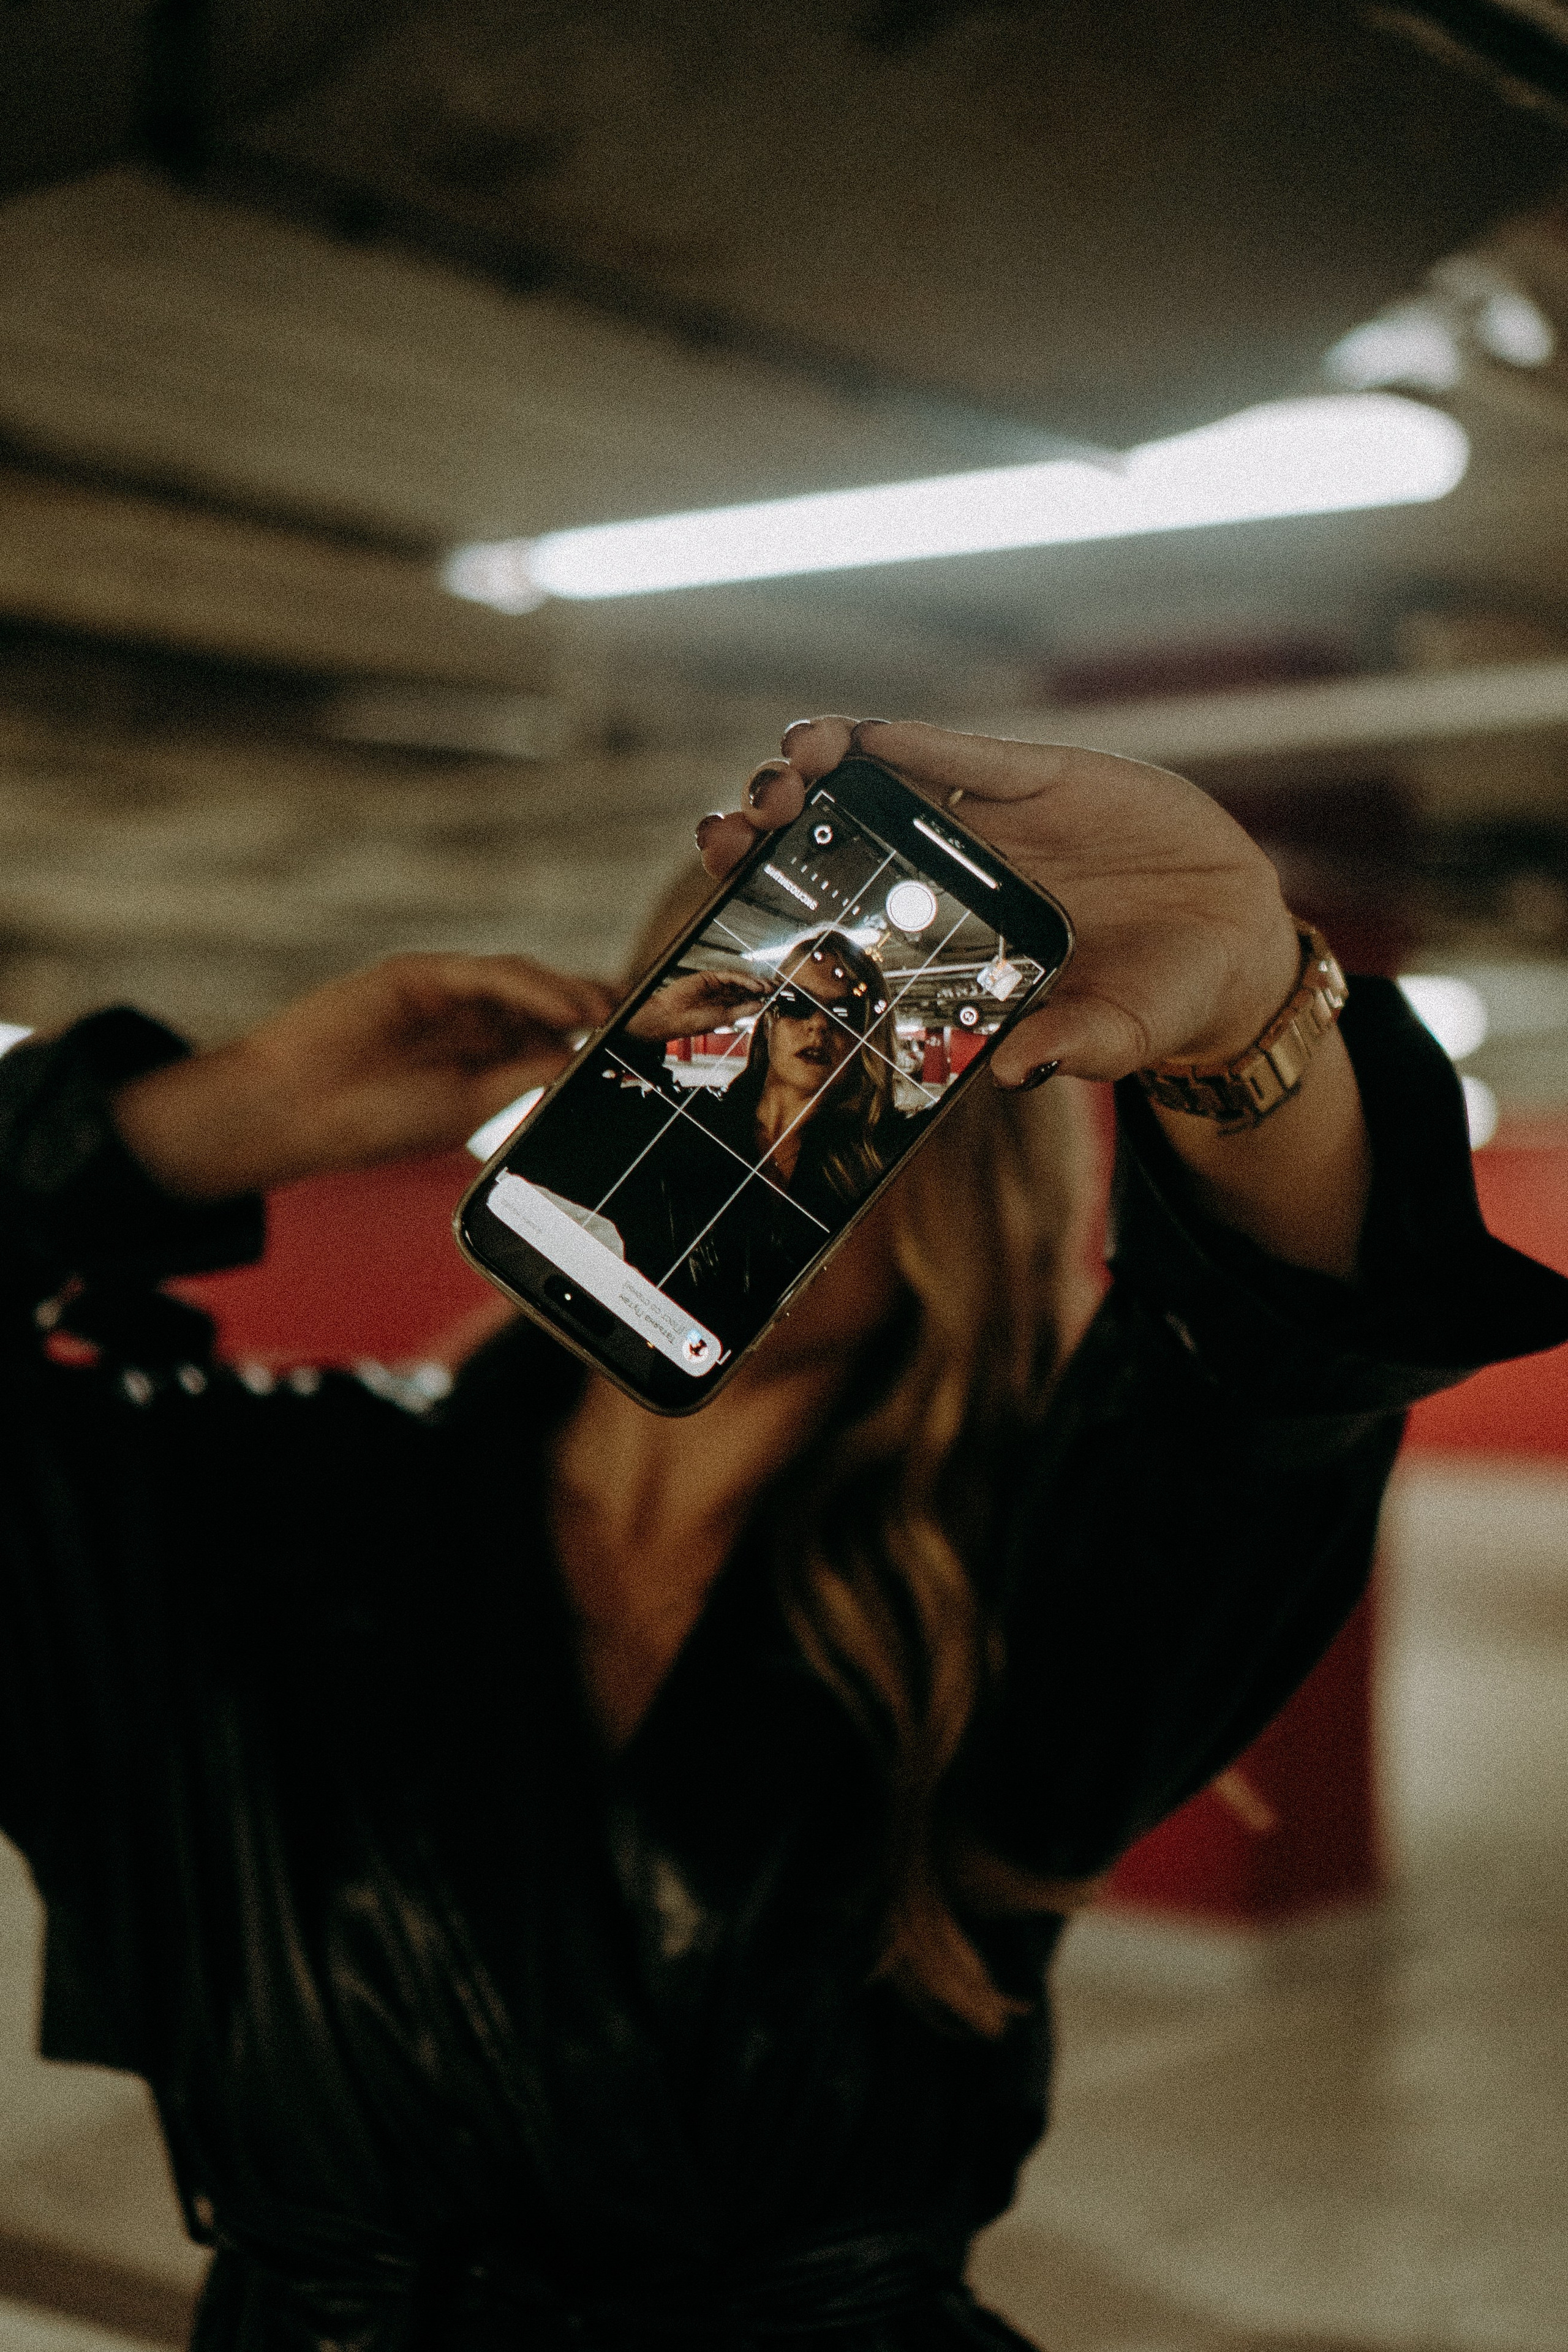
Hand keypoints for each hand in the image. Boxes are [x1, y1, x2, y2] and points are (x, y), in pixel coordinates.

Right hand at [113, 954, 616, 1198]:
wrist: (295, 1113)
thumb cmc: (374, 1123)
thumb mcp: (470, 1108)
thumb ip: (526, 1077)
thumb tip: (587, 1058)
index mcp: (488, 1063)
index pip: (557, 1040)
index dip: (600, 1037)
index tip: (647, 1044)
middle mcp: (474, 1024)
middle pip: (551, 1003)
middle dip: (599, 1006)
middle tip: (651, 1015)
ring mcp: (448, 996)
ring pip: (525, 984)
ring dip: (573, 996)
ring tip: (612, 1014)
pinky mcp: (421, 974)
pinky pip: (487, 972)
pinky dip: (531, 986)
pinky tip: (567, 1007)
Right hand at [625, 967, 766, 1043]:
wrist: (671, 1017)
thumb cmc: (692, 1023)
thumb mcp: (724, 1019)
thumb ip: (743, 1010)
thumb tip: (762, 1005)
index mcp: (727, 1007)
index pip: (749, 1000)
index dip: (764, 998)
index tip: (778, 998)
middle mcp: (724, 995)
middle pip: (748, 988)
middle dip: (764, 988)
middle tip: (779, 989)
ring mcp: (718, 985)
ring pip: (741, 981)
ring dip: (757, 983)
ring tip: (770, 987)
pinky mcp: (711, 977)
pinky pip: (731, 976)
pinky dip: (745, 980)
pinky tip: (756, 985)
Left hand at [701, 719, 1370, 1277]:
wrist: (1233, 940)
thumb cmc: (1156, 1001)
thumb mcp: (1115, 1033)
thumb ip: (1069, 1047)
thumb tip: (1015, 1070)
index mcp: (937, 943)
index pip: (829, 907)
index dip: (769, 886)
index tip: (727, 872)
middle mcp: (944, 877)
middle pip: (829, 831)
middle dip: (775, 813)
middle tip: (750, 817)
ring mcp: (987, 825)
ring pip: (880, 778)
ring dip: (825, 761)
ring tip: (800, 759)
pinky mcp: (1040, 779)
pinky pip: (969, 759)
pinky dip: (924, 747)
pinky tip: (876, 738)